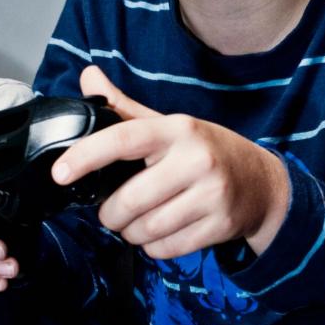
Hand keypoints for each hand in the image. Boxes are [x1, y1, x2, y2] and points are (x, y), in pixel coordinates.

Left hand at [51, 66, 289, 258]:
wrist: (263, 184)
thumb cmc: (209, 152)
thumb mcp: (172, 126)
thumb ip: (125, 108)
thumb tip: (87, 76)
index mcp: (179, 130)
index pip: (124, 137)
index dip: (87, 155)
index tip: (60, 173)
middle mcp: (197, 159)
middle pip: (129, 200)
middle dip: (111, 214)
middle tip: (115, 211)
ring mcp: (212, 194)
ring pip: (146, 229)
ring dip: (132, 233)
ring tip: (140, 222)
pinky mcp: (220, 224)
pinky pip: (167, 248)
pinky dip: (155, 247)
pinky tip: (164, 232)